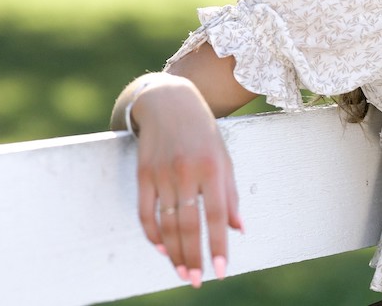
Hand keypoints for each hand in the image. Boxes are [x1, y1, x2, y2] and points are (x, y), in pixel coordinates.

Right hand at [132, 79, 243, 287]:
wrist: (170, 102)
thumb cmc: (203, 132)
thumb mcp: (224, 157)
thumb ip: (230, 194)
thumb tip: (238, 230)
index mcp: (212, 166)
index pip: (216, 215)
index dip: (219, 245)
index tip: (221, 271)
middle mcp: (186, 171)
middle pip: (188, 225)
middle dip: (194, 257)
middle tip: (198, 280)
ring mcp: (162, 173)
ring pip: (166, 224)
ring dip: (174, 253)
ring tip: (184, 272)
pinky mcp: (143, 174)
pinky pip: (145, 213)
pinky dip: (153, 235)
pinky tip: (163, 249)